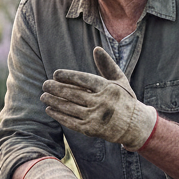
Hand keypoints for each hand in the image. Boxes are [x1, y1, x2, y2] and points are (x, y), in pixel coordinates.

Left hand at [41, 47, 157, 150]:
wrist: (134, 126)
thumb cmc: (124, 99)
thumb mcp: (119, 81)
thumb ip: (107, 65)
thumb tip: (96, 49)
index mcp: (108, 88)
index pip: (84, 80)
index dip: (69, 76)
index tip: (56, 74)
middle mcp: (102, 102)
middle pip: (74, 94)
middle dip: (56, 89)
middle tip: (45, 85)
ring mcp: (96, 117)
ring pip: (69, 108)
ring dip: (54, 101)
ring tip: (43, 96)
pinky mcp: (91, 130)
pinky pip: (70, 121)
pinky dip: (59, 115)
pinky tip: (50, 109)